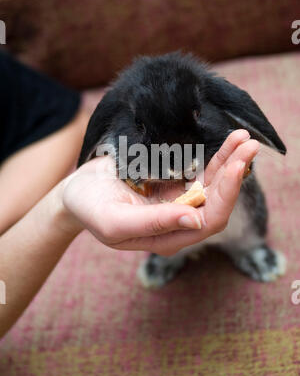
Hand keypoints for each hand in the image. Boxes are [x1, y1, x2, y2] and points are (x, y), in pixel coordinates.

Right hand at [63, 130, 258, 254]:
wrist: (77, 191)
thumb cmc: (91, 209)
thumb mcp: (115, 222)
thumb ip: (154, 224)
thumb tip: (196, 220)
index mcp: (169, 237)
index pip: (208, 220)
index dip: (226, 196)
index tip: (236, 167)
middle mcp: (180, 220)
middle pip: (218, 200)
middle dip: (235, 173)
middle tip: (249, 145)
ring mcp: (179, 199)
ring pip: (215, 183)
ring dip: (231, 161)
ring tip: (244, 138)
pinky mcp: (175, 182)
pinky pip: (202, 170)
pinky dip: (217, 155)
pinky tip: (230, 141)